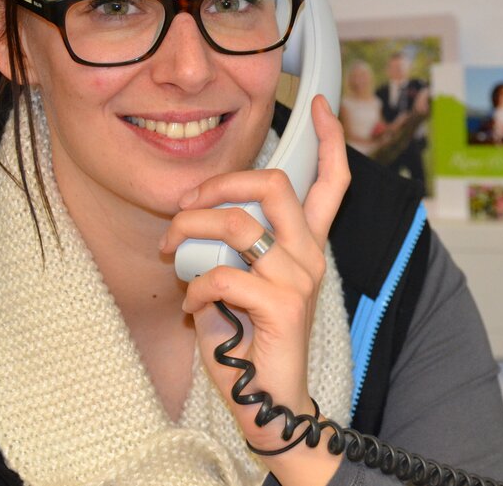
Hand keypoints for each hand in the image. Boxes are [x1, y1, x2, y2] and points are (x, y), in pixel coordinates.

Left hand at [161, 96, 348, 480]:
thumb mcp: (244, 278)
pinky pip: (222, 274)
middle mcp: (312, 253)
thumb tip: (197, 216)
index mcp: (308, 243)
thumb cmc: (251, 336)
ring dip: (188, 231)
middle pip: (273, 184)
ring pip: (237, 223)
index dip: (328, 138)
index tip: (319, 104)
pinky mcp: (283, 305)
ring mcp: (301, 277)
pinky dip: (193, 286)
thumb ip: (235, 244)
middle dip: (218, 181)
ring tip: (169, 251)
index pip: (333, 180)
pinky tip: (192, 305)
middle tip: (185, 205)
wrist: (270, 399)